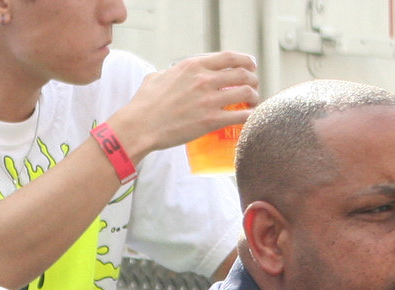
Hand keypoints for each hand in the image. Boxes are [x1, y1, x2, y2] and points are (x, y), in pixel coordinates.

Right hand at [113, 51, 258, 159]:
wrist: (140, 126)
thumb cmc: (144, 104)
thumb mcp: (156, 77)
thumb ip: (170, 73)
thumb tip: (172, 75)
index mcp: (192, 66)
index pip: (229, 57)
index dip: (245, 60)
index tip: (250, 65)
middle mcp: (204, 79)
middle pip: (242, 73)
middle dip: (253, 79)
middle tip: (253, 85)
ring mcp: (209, 100)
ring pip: (246, 93)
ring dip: (254, 97)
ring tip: (253, 102)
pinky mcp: (210, 121)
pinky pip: (240, 116)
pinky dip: (249, 116)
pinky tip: (249, 117)